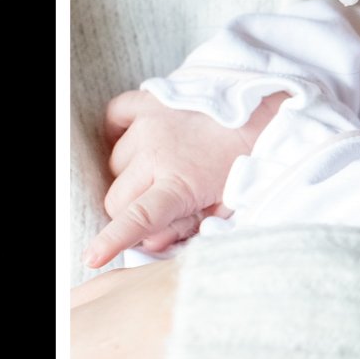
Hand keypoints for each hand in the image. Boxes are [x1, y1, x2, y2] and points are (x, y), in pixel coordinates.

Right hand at [85, 90, 286, 268]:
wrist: (267, 109)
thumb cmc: (251, 160)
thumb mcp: (228, 206)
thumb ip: (189, 227)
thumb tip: (153, 239)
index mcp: (180, 183)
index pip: (136, 219)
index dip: (111, 241)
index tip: (92, 257)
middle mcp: (156, 153)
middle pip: (117, 197)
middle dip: (132, 210)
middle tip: (160, 207)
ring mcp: (149, 124)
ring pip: (115, 162)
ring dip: (131, 173)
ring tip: (160, 171)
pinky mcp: (150, 100)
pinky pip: (114, 115)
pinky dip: (118, 130)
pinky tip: (135, 141)